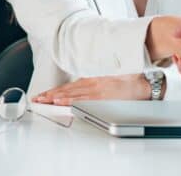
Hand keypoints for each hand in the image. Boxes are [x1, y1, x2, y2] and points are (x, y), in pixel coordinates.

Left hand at [31, 74, 149, 105]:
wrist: (143, 84)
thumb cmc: (128, 83)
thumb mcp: (107, 81)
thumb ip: (94, 85)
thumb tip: (81, 91)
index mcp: (93, 79)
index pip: (69, 86)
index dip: (55, 90)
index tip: (44, 94)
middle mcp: (92, 83)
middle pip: (67, 89)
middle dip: (51, 94)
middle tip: (37, 98)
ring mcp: (96, 90)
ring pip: (72, 93)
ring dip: (56, 97)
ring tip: (44, 100)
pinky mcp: (102, 96)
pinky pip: (82, 99)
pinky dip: (70, 100)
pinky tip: (61, 101)